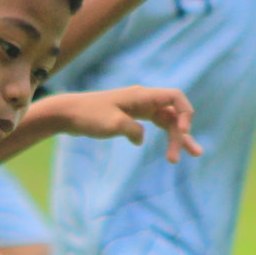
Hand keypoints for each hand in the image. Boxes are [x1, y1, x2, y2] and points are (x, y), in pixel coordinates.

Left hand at [40, 86, 202, 159]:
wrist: (68, 114)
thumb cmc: (88, 116)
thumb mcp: (113, 124)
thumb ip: (133, 130)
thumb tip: (141, 139)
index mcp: (142, 96)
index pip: (175, 97)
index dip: (185, 113)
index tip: (183, 132)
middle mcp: (144, 100)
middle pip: (173, 114)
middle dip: (180, 135)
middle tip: (178, 158)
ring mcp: (139, 108)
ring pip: (167, 121)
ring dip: (176, 138)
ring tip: (188, 156)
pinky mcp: (133, 117)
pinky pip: (156, 125)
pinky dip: (163, 137)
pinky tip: (165, 152)